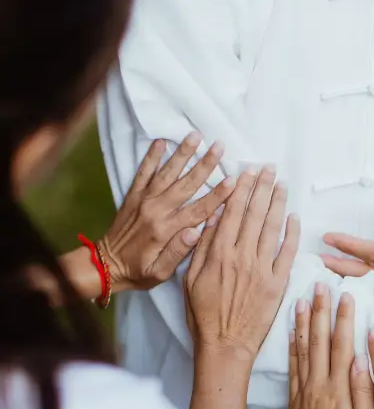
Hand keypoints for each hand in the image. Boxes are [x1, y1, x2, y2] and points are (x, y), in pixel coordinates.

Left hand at [102, 132, 234, 291]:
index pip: (198, 210)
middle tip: (220, 146)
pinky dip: (151, 156)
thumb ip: (178, 253)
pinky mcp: (133, 196)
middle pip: (186, 184)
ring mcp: (143, 200)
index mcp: (166, 230)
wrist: (105, 265)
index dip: (218, 195)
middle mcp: (156, 210)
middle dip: (205, 164)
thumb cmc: (138, 272)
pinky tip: (161, 141)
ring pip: (167, 172)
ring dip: (182, 153)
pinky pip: (143, 172)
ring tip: (195, 135)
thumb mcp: (160, 273)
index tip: (233, 180)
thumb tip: (196, 233)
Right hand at [185, 166, 299, 358]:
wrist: (224, 345)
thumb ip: (203, 247)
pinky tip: (294, 218)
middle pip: (254, 214)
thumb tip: (212, 218)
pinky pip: (287, 253)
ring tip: (282, 184)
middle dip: (262, 187)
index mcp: (219, 253)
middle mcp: (241, 257)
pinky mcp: (277, 284)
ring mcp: (262, 269)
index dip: (241, 189)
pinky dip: (291, 233)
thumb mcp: (191, 279)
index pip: (232, 212)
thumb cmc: (203, 315)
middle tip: (269, 169)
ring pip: (272, 228)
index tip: (247, 172)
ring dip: (278, 203)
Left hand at [289, 285, 373, 408]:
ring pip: (302, 349)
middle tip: (321, 286)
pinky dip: (290, 346)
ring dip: (303, 322)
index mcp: (338, 390)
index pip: (342, 346)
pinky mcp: (295, 400)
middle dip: (321, 311)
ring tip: (302, 298)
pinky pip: (291, 367)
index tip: (346, 297)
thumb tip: (361, 361)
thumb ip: (363, 393)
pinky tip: (290, 332)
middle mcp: (318, 386)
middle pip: (319, 340)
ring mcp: (304, 392)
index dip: (344, 319)